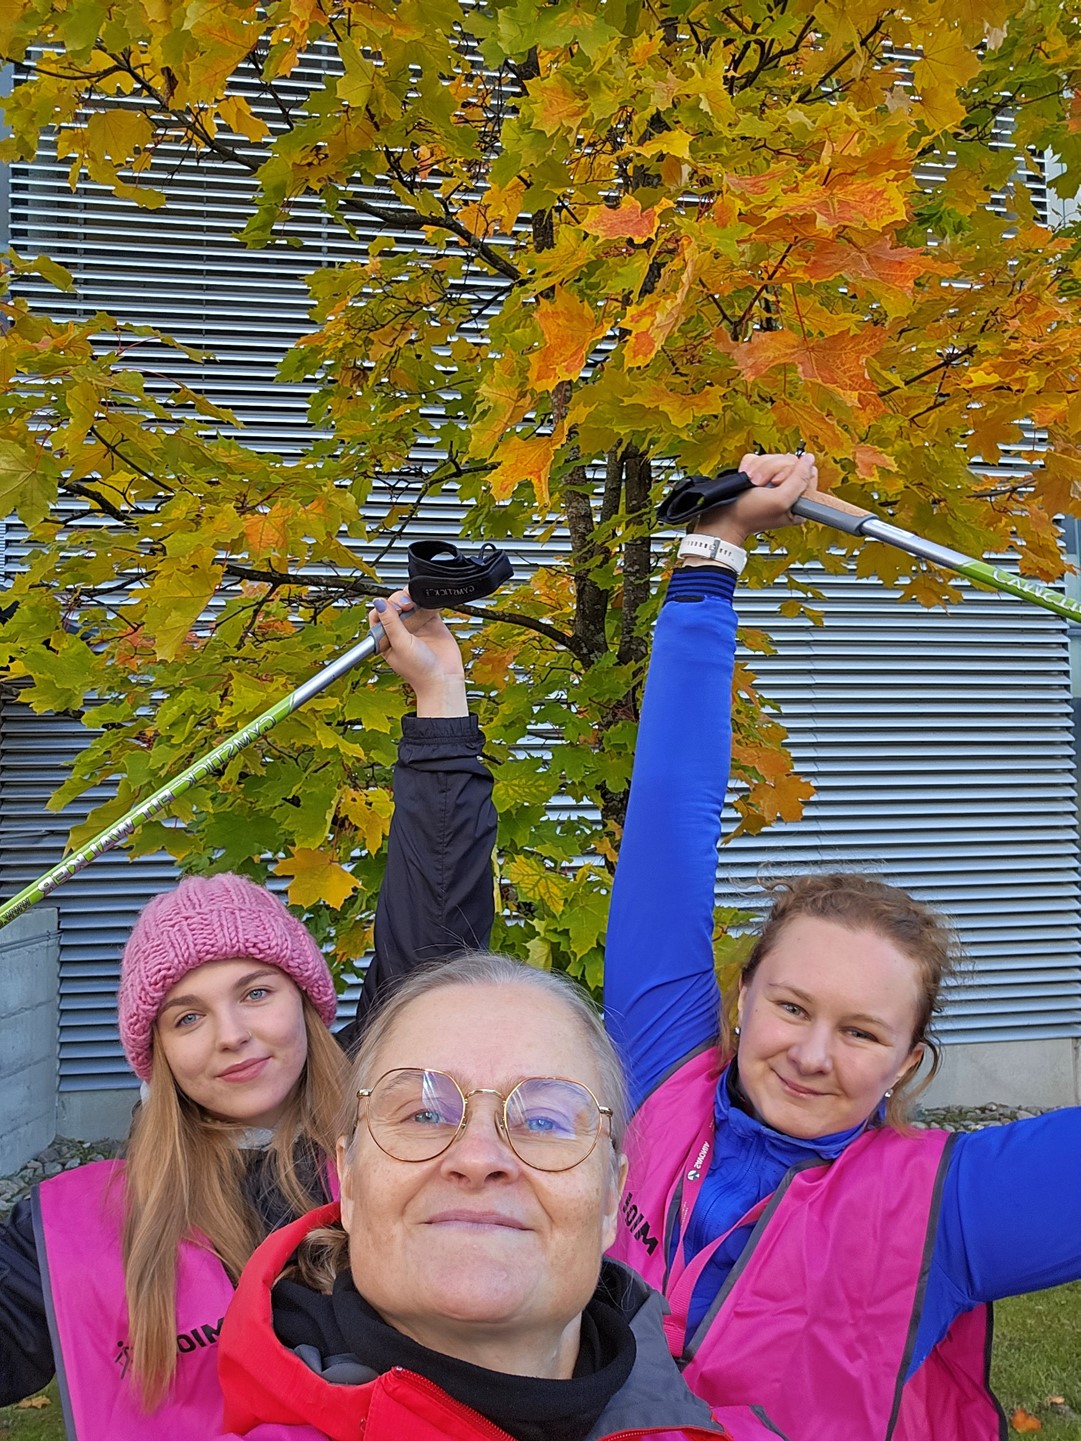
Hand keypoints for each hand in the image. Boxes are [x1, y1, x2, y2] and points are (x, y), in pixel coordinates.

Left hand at [369, 589, 467, 717]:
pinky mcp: (432, 623)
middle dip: (398, 601)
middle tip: (405, 605)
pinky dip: (427, 600)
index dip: (383, 608)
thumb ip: (390, 623)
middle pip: (394, 605)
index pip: (378, 615)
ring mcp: (416, 625)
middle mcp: (400, 631)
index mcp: (386, 638)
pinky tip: (427, 602)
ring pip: (410, 602)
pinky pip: (427, 605)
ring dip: (411, 598)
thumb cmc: (420, 672)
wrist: (444, 679)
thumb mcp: (400, 645)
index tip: (393, 608)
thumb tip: (379, 603)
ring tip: (415, 603)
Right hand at [690, 452, 817, 548]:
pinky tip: (747, 479)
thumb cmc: (748, 515)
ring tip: (752, 485)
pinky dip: (749, 467)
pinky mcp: (757, 473)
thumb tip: (809, 459)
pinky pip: (758, 458)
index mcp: (799, 500)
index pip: (806, 471)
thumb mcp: (780, 501)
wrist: (723, 518)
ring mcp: (771, 480)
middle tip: (761, 487)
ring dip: (759, 470)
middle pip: (789, 460)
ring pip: (772, 457)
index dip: (790, 474)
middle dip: (771, 471)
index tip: (777, 485)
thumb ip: (799, 480)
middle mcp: (787, 489)